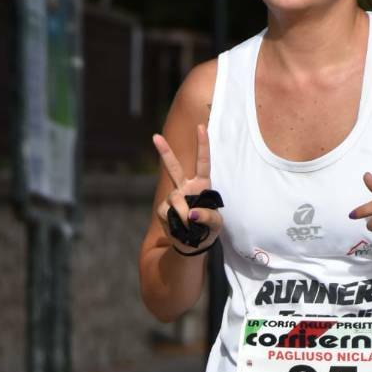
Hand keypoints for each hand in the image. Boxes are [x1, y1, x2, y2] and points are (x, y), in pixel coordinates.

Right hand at [152, 124, 222, 252]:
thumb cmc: (208, 229)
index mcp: (202, 185)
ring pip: (175, 198)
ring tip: (189, 224)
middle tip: (155, 136)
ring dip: (182, 212)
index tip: (201, 127)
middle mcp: (185, 187)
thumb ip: (208, 217)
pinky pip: (168, 212)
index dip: (203, 145)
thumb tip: (190, 213)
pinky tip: (181, 228)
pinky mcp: (163, 210)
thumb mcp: (216, 224)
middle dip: (165, 152)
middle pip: (174, 167)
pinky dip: (176, 221)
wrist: (193, 244)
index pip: (203, 162)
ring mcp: (173, 198)